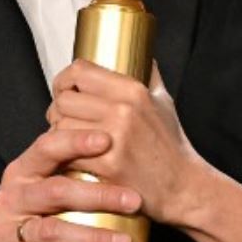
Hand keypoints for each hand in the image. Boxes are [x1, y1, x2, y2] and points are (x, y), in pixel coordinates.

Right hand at [0, 127, 142, 241]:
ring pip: (50, 232)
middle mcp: (11, 199)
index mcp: (22, 173)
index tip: (108, 140)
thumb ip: (68, 171)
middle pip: (56, 192)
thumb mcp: (39, 188)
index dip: (75, 142)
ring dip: (90, 238)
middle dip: (99, 195)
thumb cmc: (29, 217)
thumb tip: (119, 150)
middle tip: (134, 201)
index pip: (46, 149)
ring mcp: (4, 233)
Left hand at [49, 60, 206, 225]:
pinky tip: (73, 158)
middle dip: (58, 110)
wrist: (183, 186)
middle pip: (65, 99)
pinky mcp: (107, 165)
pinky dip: (65, 156)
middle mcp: (123, 110)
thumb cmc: (170, 145)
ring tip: (68, 140)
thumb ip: (149, 76)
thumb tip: (140, 55)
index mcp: (134, 90)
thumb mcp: (163, 102)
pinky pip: (68, 153)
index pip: (80, 71)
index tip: (64, 90)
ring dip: (59, 134)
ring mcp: (114, 138)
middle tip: (63, 120)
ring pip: (61, 126)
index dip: (64, 80)